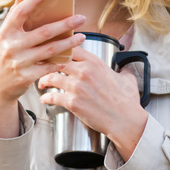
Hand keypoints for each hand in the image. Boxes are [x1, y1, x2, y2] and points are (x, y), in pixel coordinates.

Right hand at [0, 0, 85, 136]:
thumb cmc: (4, 57)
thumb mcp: (4, 40)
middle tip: (81, 18)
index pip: (20, 11)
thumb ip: (17, 25)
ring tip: (82, 37)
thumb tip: (37, 4)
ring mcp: (19, 62)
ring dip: (69, 42)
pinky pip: (49, 67)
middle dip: (65, 24)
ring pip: (50, 49)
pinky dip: (60, 62)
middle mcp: (11, 46)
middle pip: (44, 32)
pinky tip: (70, 57)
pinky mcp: (26, 76)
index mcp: (5, 32)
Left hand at [37, 46, 148, 161]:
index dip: (61, 50)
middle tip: (42, 67)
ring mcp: (76, 86)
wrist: (125, 120)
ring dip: (43, 80)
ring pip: (51, 77)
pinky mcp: (72, 102)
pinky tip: (44, 99)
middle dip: (47, 64)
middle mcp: (84, 72)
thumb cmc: (127, 101)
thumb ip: (123, 70)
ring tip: (42, 84)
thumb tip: (125, 67)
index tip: (55, 53)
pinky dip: (46, 98)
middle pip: (57, 61)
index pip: (72, 48)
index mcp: (95, 63)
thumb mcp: (127, 79)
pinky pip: (52, 96)